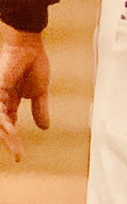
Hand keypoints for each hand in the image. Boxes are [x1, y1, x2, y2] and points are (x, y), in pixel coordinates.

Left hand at [0, 26, 49, 161]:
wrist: (30, 46)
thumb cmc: (35, 64)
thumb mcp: (40, 91)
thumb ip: (40, 109)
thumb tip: (45, 128)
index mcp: (9, 103)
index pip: (9, 126)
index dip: (14, 142)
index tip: (20, 157)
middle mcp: (0, 103)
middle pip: (2, 127)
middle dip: (9, 142)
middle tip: (18, 156)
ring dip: (7, 135)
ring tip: (15, 147)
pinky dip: (4, 122)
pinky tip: (11, 129)